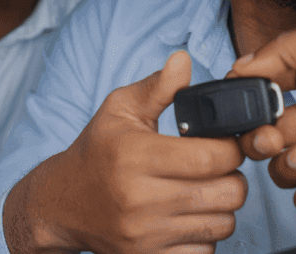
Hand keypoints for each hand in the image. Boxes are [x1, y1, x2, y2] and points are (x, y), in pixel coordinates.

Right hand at [4, 50, 247, 253]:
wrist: (62, 203)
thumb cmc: (96, 152)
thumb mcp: (120, 110)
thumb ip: (158, 87)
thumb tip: (184, 60)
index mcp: (136, 156)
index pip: (212, 157)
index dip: (231, 148)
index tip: (225, 143)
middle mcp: (140, 199)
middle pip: (227, 193)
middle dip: (233, 177)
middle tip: (218, 167)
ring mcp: (145, 234)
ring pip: (221, 224)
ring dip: (222, 206)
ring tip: (205, 190)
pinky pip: (204, 252)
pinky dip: (205, 236)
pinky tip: (190, 216)